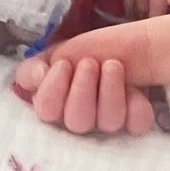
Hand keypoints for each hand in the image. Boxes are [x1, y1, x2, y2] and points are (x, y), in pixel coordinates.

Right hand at [14, 54, 154, 135]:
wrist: (122, 46)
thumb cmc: (83, 53)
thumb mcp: (53, 55)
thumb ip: (32, 70)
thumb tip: (39, 75)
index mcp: (55, 108)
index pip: (47, 112)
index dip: (53, 89)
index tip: (63, 64)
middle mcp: (80, 122)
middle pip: (77, 121)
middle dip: (82, 89)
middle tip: (89, 63)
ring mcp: (108, 123)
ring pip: (109, 122)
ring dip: (110, 91)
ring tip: (113, 65)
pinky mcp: (135, 121)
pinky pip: (137, 124)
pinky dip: (136, 105)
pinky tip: (133, 88)